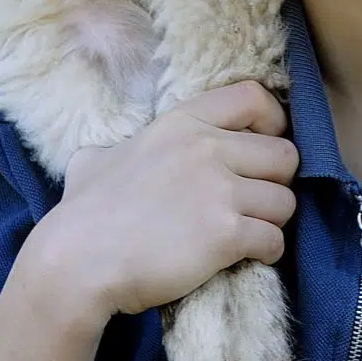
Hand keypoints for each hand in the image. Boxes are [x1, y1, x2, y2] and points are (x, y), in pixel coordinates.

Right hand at [27, 81, 297, 331]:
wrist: (76, 262)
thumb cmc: (82, 212)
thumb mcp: (97, 159)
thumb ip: (119, 149)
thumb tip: (106, 156)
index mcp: (181, 123)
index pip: (253, 98)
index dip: (272, 122)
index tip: (264, 146)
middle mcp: (207, 149)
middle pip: (284, 155)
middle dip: (277, 181)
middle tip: (256, 201)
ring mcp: (219, 191)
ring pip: (285, 201)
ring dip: (273, 220)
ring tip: (251, 232)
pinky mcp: (226, 234)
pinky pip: (274, 239)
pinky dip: (268, 251)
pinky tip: (247, 256)